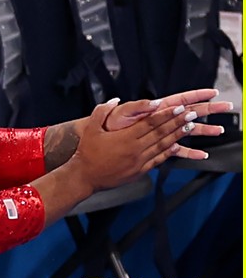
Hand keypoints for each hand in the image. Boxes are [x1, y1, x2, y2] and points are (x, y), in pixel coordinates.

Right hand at [70, 99, 202, 191]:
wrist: (86, 176)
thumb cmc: (87, 152)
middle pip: (161, 133)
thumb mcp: (91, 129)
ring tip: (190, 127)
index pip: (151, 123)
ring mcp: (140, 161)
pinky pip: (159, 159)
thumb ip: (102, 112)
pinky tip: (177, 146)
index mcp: (125, 138)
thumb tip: (114, 100)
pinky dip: (169, 152)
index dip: (166, 114)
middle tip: (191, 114)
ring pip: (163, 146)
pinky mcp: (140, 170)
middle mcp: (136, 149)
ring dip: (178, 135)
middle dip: (178, 122)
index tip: (179, 107)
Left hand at [102, 88, 227, 159]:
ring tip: (219, 130)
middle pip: (190, 112)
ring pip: (187, 131)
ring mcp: (161, 133)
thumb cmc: (109, 124)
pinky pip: (178, 150)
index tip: (213, 92)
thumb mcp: (122, 112)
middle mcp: (160, 119)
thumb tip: (156, 104)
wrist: (101, 140)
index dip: (197, 95)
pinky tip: (201, 155)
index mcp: (154, 109)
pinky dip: (189, 152)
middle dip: (208, 109)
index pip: (180, 99)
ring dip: (203, 130)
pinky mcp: (157, 146)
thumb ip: (138, 107)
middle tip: (226, 107)